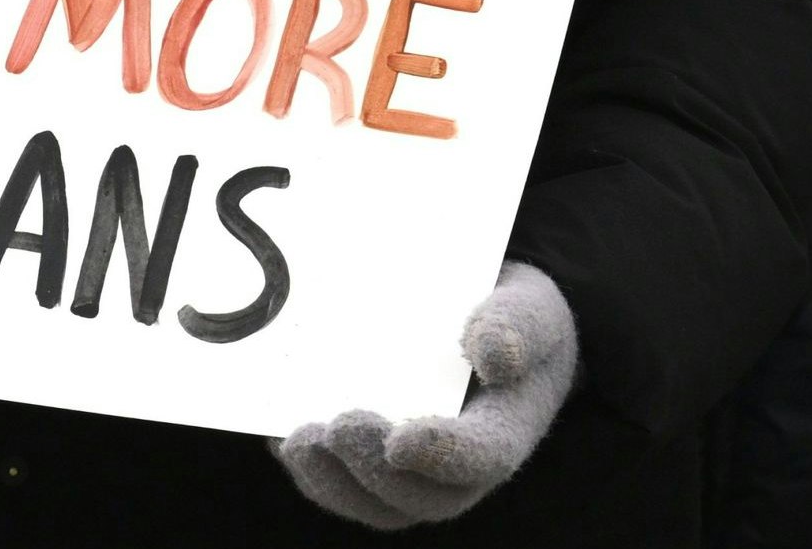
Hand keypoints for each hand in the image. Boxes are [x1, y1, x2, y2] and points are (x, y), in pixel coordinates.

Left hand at [274, 263, 576, 530]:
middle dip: (374, 472)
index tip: (403, 438)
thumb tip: (493, 355)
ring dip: (334, 482)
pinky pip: (342, 486)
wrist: (489, 329)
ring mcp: (415, 474)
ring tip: (299, 442)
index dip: (443, 455)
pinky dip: (312, 472)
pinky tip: (282, 440)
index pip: (483, 457)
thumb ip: (515, 325)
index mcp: (505, 430)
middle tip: (339, 429)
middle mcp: (460, 468)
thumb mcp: (529, 307)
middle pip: (422, 497)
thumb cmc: (509, 319)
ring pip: (375, 503)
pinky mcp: (375, 466)